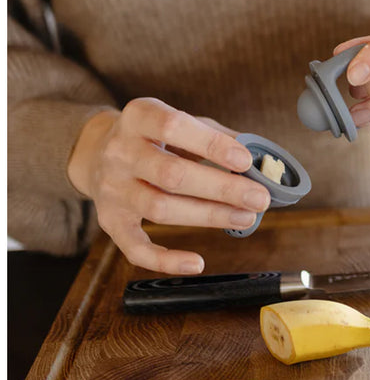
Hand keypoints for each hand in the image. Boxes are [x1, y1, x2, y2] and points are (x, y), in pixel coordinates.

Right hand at [67, 98, 267, 274]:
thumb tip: (261, 159)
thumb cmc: (156, 137)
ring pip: (160, 209)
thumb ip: (217, 136)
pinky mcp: (109, 221)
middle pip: (171, 175)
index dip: (212, 145)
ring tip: (245, 217)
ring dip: (208, 216)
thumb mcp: (182, 122)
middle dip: (221, 188)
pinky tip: (196, 263)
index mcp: (139, 116)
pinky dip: (165, 260)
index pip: (174, 126)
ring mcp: (111, 188)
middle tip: (260, 198)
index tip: (246, 160)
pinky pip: (134, 248)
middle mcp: (119, 152)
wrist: (97, 151)